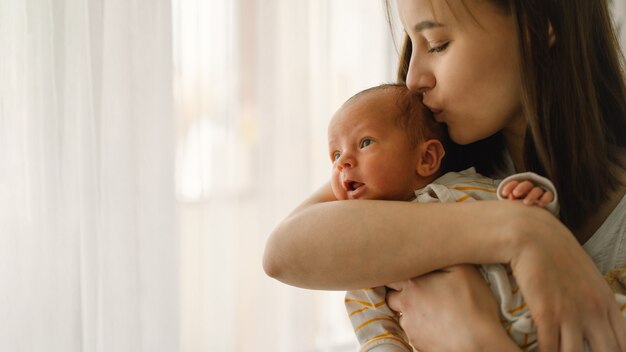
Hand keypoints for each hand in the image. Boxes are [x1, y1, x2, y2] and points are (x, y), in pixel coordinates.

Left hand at [386, 265, 519, 351]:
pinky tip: (437, 324)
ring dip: (411, 311)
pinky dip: (421, 327)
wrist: (478, 344)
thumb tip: (428, 250)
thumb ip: (441, 257)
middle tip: (417, 291)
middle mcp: (405, 305)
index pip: (389, 274)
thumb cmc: (473, 304)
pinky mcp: (417, 343)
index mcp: (412, 284)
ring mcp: (410, 326)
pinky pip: (413, 331)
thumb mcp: (463, 270)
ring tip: (431, 310)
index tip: (400, 269)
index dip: (395, 271)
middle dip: (399, 292)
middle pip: (391, 296)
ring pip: (402, 314)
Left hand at [500, 180, 553, 207]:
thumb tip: (509, 197)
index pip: (515, 184)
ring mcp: (540, 193)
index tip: (504, 193)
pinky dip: (545, 198)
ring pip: (537, 190)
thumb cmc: (520, 211)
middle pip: (526, 184)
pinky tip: (540, 205)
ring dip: (531, 195)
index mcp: (519, 190)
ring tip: (526, 203)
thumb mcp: (513, 206)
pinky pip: (548, 195)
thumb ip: (511, 201)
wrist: (536, 220)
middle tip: (516, 194)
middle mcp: (530, 190)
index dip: (509, 186)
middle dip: (521, 188)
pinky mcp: (548, 198)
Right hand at [508, 208, 625, 350]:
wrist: (530, 234)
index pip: (624, 343)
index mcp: (607, 302)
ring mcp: (571, 313)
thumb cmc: (554, 252)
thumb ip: (594, 300)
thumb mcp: (585, 275)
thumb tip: (595, 321)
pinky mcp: (547, 314)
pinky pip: (549, 349)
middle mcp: (594, 311)